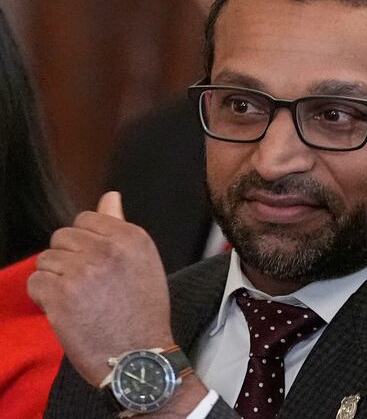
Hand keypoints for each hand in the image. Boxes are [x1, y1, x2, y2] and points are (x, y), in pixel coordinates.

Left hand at [28, 191, 173, 386]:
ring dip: (56, 280)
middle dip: (69, 260)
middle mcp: (107, 249)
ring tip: (79, 300)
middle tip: (88, 286)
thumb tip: (110, 197)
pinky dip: (45, 298)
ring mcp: (83, 271)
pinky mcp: (61, 294)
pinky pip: (36, 283)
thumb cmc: (144, 313)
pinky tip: (67, 310)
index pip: (86, 219)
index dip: (86, 244)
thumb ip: (121, 227)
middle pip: (62, 237)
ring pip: (46, 260)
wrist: (139, 356)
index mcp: (131, 237)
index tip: (96, 264)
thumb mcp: (144, 262)